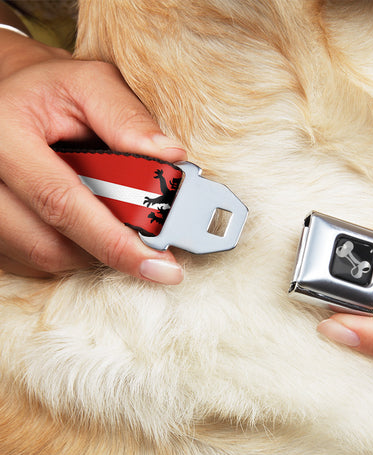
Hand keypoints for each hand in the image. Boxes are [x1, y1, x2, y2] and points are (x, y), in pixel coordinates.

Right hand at [0, 30, 185, 282]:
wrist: (9, 97)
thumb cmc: (51, 90)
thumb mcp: (90, 84)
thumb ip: (128, 118)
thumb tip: (171, 158)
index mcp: (3, 135)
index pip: (62, 203)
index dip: (116, 242)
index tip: (161, 266)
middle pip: (50, 244)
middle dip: (109, 249)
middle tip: (149, 246)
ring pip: (44, 258)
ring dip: (91, 250)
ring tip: (111, 219)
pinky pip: (33, 261)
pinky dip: (70, 250)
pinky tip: (84, 223)